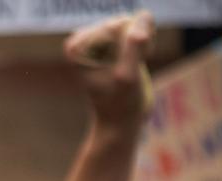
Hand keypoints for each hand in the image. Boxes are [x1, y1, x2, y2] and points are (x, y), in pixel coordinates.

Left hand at [64, 12, 154, 133]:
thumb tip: (143, 16)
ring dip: (142, 47)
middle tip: (129, 74)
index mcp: (77, 45)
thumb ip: (134, 46)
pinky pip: (141, 28)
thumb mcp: (127, 77)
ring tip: (132, 70)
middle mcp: (84, 38)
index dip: (129, 50)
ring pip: (135, 24)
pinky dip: (145, 46)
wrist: (120, 124)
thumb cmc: (120, 105)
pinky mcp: (115, 41)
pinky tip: (136, 65)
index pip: (117, 27)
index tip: (122, 74)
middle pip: (125, 22)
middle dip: (135, 47)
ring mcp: (100, 38)